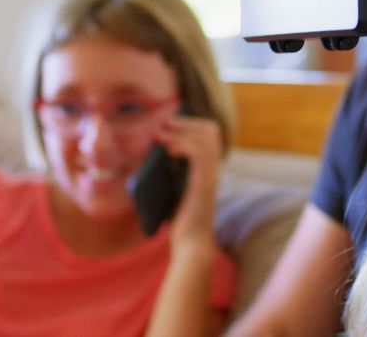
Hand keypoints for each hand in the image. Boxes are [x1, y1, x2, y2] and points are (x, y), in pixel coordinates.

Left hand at [152, 115, 222, 249]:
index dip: (190, 124)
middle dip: (185, 122)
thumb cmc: (181, 223)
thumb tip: (153, 154)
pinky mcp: (204, 182)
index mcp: (206, 169)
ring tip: (160, 134)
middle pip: (210, 130)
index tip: (168, 124)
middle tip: (163, 124)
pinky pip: (199, 153)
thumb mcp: (173, 191)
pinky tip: (169, 149)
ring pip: (206, 137)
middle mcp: (212, 168)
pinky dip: (184, 145)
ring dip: (181, 131)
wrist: (190, 244)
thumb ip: (170, 173)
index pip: (209, 134)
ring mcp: (210, 174)